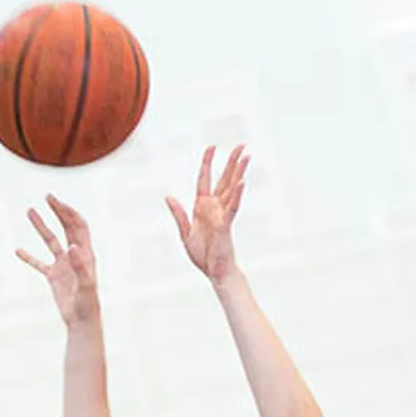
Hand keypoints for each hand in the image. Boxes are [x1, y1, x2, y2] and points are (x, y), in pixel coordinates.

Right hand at [16, 196, 99, 327]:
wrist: (82, 322)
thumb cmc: (88, 304)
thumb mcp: (86, 284)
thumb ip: (80, 265)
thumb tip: (71, 246)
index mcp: (85, 253)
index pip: (79, 226)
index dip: (69, 212)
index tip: (57, 202)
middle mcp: (75, 256)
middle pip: (66, 227)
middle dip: (58, 211)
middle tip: (47, 197)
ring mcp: (63, 266)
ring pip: (51, 241)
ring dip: (41, 227)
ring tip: (29, 211)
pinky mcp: (54, 277)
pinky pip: (39, 264)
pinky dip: (29, 257)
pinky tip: (17, 250)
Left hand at [166, 145, 248, 283]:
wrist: (214, 271)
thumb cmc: (202, 255)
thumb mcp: (185, 233)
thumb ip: (179, 215)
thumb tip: (168, 196)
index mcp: (202, 206)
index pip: (205, 179)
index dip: (207, 163)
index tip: (212, 147)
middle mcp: (214, 207)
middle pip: (224, 179)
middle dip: (231, 162)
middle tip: (241, 145)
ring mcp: (222, 214)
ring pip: (232, 188)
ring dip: (238, 172)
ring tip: (247, 156)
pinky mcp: (226, 225)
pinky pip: (232, 207)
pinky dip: (236, 195)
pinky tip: (242, 182)